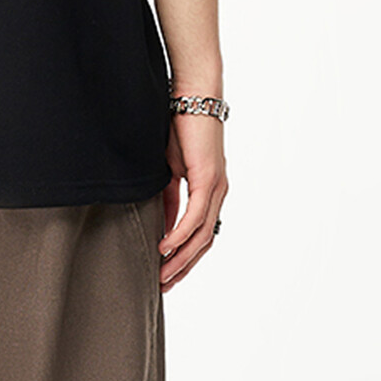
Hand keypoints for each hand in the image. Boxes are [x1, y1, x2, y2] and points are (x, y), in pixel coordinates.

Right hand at [158, 112, 227, 290]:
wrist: (191, 95)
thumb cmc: (179, 125)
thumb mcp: (170, 167)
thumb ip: (169, 195)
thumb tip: (163, 222)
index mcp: (210, 190)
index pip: (200, 234)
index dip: (184, 257)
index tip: (165, 273)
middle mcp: (218, 193)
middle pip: (204, 243)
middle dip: (183, 267)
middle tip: (164, 285)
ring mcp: (215, 187)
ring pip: (201, 235)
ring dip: (181, 258)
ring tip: (163, 275)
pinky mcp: (208, 178)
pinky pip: (194, 215)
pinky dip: (180, 234)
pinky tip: (166, 247)